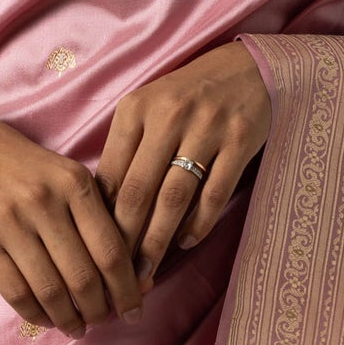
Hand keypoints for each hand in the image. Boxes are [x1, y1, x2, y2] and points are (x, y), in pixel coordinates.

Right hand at [0, 108, 142, 337]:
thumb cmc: (26, 168)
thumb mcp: (67, 176)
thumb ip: (98, 217)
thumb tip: (133, 276)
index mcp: (75, 183)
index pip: (111, 250)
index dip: (127, 289)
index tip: (134, 310)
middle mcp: (44, 201)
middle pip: (83, 277)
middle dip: (99, 311)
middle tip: (103, 321)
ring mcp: (9, 221)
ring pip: (50, 291)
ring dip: (69, 319)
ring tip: (77, 328)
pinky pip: (15, 292)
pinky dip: (36, 315)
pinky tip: (46, 319)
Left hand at [95, 40, 271, 289]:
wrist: (248, 68)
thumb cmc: (188, 95)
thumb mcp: (149, 108)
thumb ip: (126, 150)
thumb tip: (102, 210)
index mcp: (136, 108)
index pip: (110, 173)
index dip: (101, 219)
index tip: (95, 252)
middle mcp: (168, 115)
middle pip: (139, 190)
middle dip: (126, 240)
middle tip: (118, 276)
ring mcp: (207, 128)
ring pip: (174, 197)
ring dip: (158, 241)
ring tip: (147, 272)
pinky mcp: (240, 140)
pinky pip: (214, 193)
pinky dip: (198, 223)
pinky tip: (185, 241)